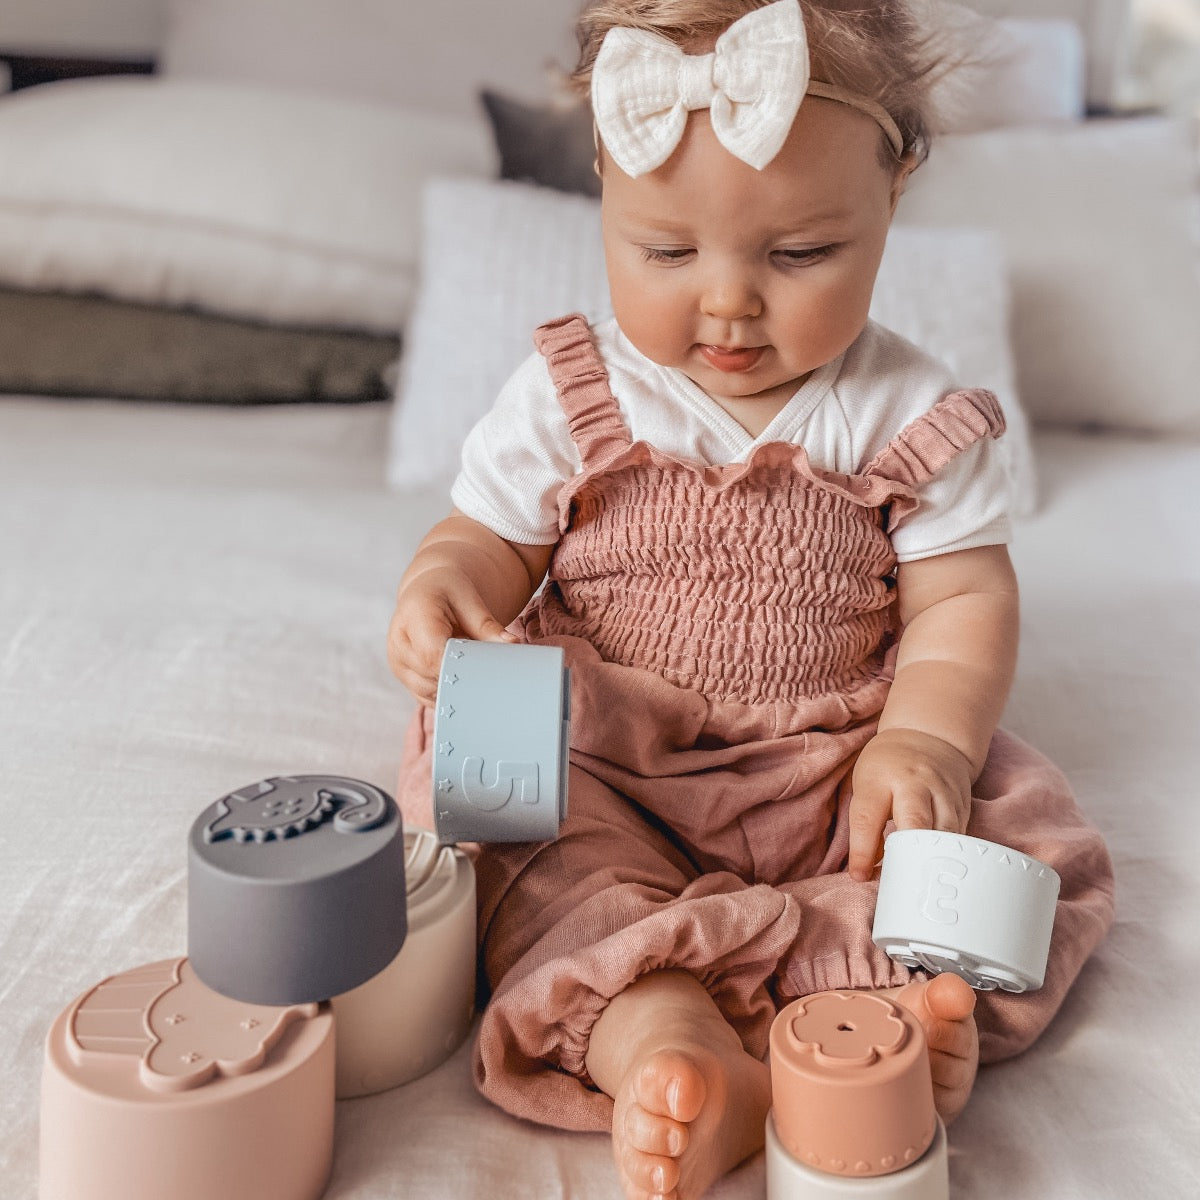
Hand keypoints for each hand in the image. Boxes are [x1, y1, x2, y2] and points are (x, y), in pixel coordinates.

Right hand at [387, 565, 515, 706]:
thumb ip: (487, 625)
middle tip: (487, 668)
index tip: (484, 667)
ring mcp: (398, 663)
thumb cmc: (449, 591)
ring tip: (471, 665)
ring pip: (431, 691)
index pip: (432, 655)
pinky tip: (462, 677)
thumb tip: (511, 645)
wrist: (427, 591)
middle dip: (463, 676)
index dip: (459, 667)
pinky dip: (449, 692)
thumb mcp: (469, 599)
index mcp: (413, 616)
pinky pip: (429, 697)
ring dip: (456, 685)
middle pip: (432, 676)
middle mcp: (399, 642)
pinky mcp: (405, 678)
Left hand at [847, 728, 973, 882]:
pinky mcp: (963, 804)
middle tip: (901, 882)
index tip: (860, 876)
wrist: (928, 738)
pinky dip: (950, 854)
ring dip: (934, 860)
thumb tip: (869, 870)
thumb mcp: (866, 786)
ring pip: (945, 834)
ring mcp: (943, 793)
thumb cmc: (887, 768)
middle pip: (915, 823)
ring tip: (924, 882)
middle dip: (908, 855)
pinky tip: (942, 867)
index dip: (862, 852)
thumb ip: (866, 825)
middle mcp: (915, 784)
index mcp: (881, 779)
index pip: (868, 819)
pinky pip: (959, 836)